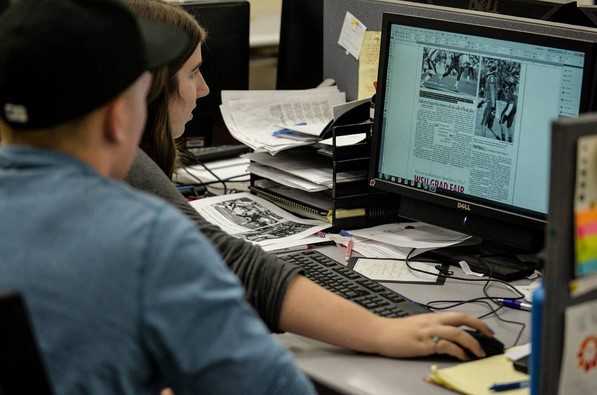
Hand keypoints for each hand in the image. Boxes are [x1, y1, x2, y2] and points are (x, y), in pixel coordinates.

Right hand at [369, 312, 493, 360]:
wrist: (380, 333)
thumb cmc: (397, 331)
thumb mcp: (418, 325)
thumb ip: (433, 327)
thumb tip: (448, 334)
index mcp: (433, 317)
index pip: (459, 315)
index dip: (476, 321)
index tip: (486, 329)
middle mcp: (433, 322)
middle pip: (461, 319)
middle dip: (479, 326)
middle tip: (490, 336)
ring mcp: (428, 332)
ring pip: (456, 332)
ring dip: (471, 343)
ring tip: (479, 352)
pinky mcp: (423, 344)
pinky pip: (445, 346)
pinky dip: (457, 351)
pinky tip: (462, 357)